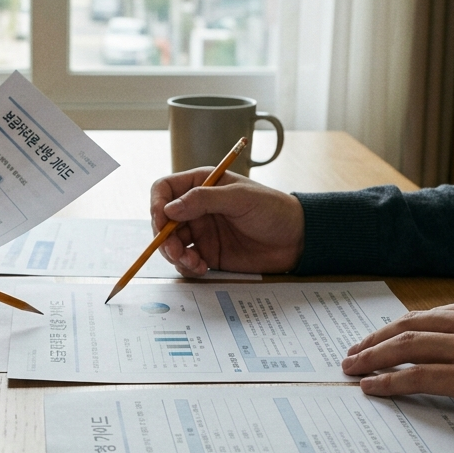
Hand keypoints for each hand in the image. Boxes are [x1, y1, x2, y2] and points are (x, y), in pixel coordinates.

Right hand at [149, 169, 303, 275]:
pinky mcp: (208, 254)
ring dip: (175, 255)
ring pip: (170, 243)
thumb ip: (204, 200)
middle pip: (163, 221)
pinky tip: (202, 268)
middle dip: (164, 237)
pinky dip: (187, 267)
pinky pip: (185, 262)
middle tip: (176, 251)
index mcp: (202, 185)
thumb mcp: (240, 198)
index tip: (160, 221)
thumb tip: (169, 208)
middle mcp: (196, 208)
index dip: (157, 204)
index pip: (165, 189)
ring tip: (193, 262)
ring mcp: (201, 232)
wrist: (296, 240)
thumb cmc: (273, 210)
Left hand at [340, 295, 453, 430]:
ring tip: (351, 368)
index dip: (401, 328)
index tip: (383, 338)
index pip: (432, 315)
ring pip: (406, 346)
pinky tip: (372, 387)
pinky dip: (389, 381)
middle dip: (376, 338)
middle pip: (409, 324)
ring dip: (372, 357)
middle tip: (353, 351)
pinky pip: (417, 376)